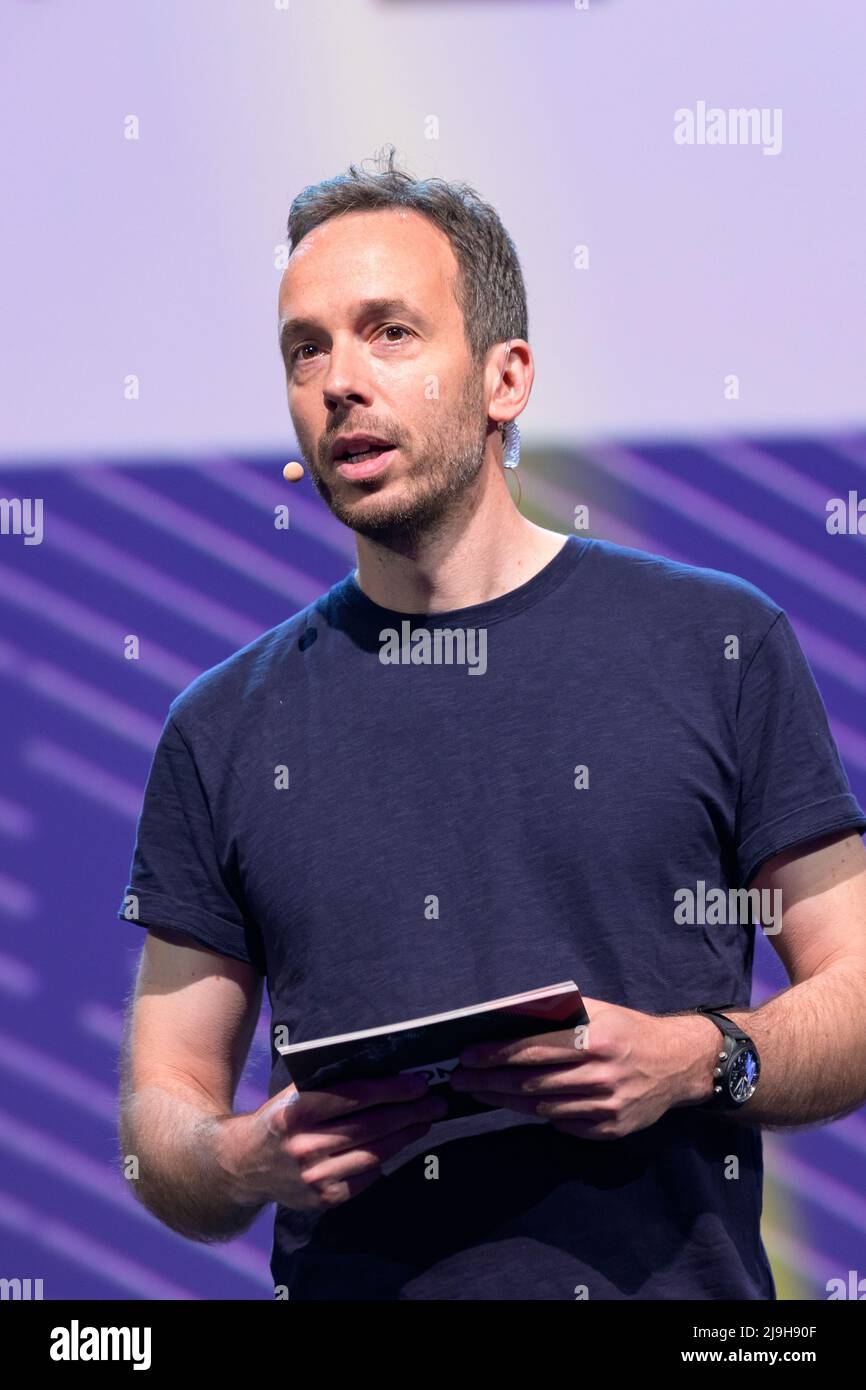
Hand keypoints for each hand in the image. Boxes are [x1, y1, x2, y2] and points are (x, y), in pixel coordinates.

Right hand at [217, 1073, 448, 1211]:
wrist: (242, 1166)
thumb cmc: (278, 1119)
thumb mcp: (292, 1094)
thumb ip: (327, 1085)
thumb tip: (384, 1071)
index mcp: (294, 1112)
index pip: (353, 1097)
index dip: (390, 1089)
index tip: (418, 1082)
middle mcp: (303, 1146)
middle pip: (371, 1126)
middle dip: (409, 1111)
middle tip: (436, 1101)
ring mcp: (313, 1177)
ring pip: (374, 1153)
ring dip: (406, 1135)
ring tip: (426, 1121)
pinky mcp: (323, 1199)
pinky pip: (367, 1177)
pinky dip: (386, 1159)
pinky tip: (400, 1143)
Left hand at [449, 997, 717, 1139]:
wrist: (677, 1065)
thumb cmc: (628, 1031)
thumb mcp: (597, 1011)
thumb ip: (558, 1014)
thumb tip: (507, 1017)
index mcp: (594, 1040)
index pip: (533, 1049)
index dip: (496, 1054)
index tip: (467, 1055)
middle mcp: (600, 1075)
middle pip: (530, 1082)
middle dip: (488, 1081)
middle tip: (460, 1080)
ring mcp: (605, 1107)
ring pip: (541, 1107)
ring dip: (504, 1100)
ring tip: (478, 1092)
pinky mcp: (609, 1129)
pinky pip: (562, 1124)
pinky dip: (536, 1114)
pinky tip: (514, 1104)